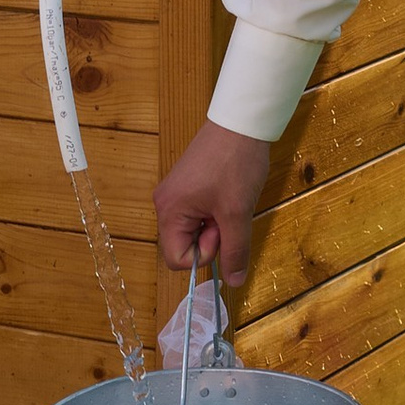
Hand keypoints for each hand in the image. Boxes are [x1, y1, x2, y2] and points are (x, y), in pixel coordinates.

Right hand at [155, 120, 271, 286]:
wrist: (240, 122)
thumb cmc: (235, 165)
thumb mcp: (238, 212)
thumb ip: (235, 251)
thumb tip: (233, 282)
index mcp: (169, 211)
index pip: (176, 259)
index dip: (204, 253)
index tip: (222, 229)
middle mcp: (164, 203)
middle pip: (184, 244)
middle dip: (211, 237)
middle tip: (228, 213)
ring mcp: (175, 193)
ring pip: (194, 229)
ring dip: (215, 224)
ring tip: (230, 201)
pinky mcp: (186, 185)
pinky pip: (197, 213)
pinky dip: (215, 211)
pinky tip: (227, 193)